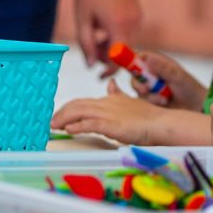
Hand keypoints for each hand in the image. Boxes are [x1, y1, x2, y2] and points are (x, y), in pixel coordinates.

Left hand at [52, 80, 166, 144]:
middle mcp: (106, 103)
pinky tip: (69, 129)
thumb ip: (118, 94)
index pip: (82, 101)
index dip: (68, 107)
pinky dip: (76, 126)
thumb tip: (110, 83)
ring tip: (54, 126)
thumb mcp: (130, 101)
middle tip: (51, 122)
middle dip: (61, 113)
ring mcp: (108, 113)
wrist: (160, 123)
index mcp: (109, 99)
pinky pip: (88, 124)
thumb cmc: (148, 117)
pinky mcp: (111, 124)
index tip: (59, 114)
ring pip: (78, 112)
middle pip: (76, 105)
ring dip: (63, 119)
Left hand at [74, 0, 140, 64]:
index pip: (119, 58)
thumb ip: (87, 45)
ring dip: (113, 45)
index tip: (99, 77)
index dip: (109, 70)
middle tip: (92, 50)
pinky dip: (119, 35)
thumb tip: (92, 65)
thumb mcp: (83, 20)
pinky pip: (131, 32)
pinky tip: (105, 26)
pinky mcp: (139, 13)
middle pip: (125, 52)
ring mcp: (138, 17)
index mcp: (118, 25)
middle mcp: (133, 23)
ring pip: (128, 42)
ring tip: (96, 35)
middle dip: (109, 56)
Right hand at [127, 50, 206, 110]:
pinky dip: (151, 102)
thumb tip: (148, 59)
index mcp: (159, 63)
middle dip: (138, 83)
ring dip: (148, 95)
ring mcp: (150, 86)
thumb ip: (163, 68)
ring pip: (137, 88)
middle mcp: (152, 73)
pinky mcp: (150, 98)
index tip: (132, 68)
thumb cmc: (190, 88)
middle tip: (145, 90)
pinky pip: (142, 100)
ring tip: (163, 99)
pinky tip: (163, 103)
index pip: (140, 56)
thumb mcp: (177, 77)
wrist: (196, 107)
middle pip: (134, 74)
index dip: (132, 60)